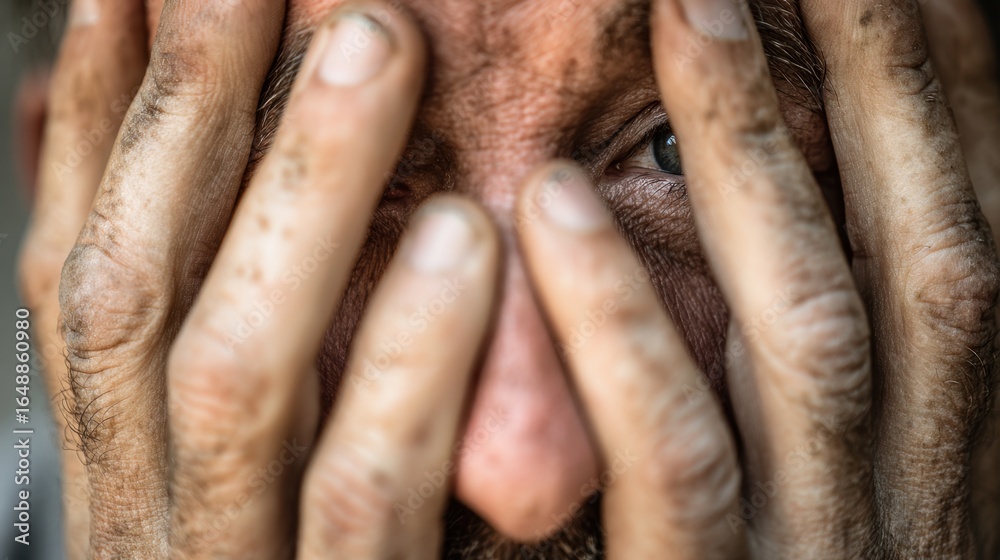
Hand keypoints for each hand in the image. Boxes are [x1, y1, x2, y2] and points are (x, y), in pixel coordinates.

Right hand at [19, 0, 499, 556]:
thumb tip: (218, 176)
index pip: (83, 269)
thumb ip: (243, 339)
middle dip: (189, 113)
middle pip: (135, 295)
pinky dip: (405, 359)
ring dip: (303, 195)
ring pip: (231, 377)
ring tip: (375, 46)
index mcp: (125, 467)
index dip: (93, 120)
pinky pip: (363, 494)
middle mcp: (149, 513)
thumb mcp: (262, 467)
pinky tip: (463, 239)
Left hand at [511, 0, 999, 556]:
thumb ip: (814, 351)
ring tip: (687, 8)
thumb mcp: (833, 469)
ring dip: (752, 153)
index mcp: (956, 435)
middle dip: (874, 79)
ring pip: (810, 327)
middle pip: (921, 248)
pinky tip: (554, 202)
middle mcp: (921, 473)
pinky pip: (676, 453)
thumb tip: (780, 184)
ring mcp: (825, 534)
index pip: (972, 233)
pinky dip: (621, 323)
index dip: (944, 96)